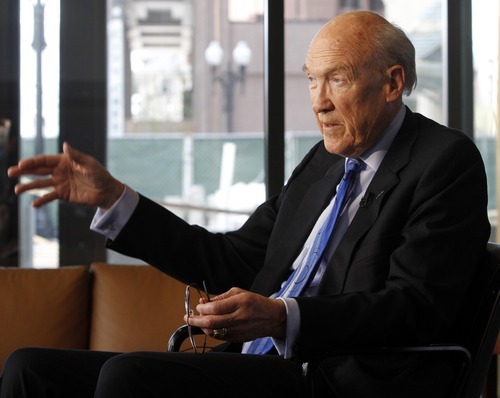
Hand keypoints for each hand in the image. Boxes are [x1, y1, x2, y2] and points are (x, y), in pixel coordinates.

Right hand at [7, 142, 124, 209]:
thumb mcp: (90, 165)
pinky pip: (50, 197)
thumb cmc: (100, 175)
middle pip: (38, 170)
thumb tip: (65, 145)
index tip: (21, 165)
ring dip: (29, 186)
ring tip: (17, 190)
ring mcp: (60, 183)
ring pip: (41, 184)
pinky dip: (42, 200)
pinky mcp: (63, 194)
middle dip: (24, 171)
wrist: (106, 192)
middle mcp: (59, 171)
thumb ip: (76, 157)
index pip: (45, 160)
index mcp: (65, 161)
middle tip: (10, 172)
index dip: (32, 162)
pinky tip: (33, 204)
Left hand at [184, 287, 286, 342]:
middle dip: (195, 320)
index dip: (202, 308)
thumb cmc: (256, 302)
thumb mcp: (240, 292)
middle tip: (188, 317)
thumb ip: (221, 297)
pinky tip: (208, 326)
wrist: (273, 317)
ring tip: (197, 321)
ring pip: (214, 331)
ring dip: (202, 326)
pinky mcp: (238, 338)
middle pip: (211, 322)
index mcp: (241, 302)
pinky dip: (211, 332)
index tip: (198, 306)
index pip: (215, 308)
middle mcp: (240, 317)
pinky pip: (219, 337)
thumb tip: (205, 302)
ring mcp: (239, 330)